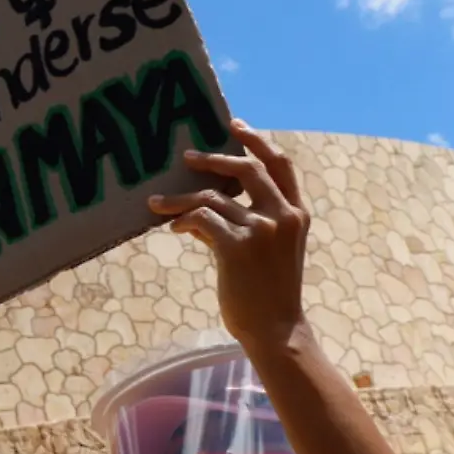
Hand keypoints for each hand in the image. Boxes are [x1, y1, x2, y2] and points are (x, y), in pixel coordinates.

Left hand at [148, 120, 310, 349]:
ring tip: (157, 202)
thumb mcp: (264, 252)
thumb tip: (198, 213)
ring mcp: (262, 230)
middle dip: (214, 158)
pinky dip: (182, 220)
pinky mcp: (238, 246)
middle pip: (248, 168)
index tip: (234, 125)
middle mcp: (283, 216)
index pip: (281, 165)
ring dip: (180, 198)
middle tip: (187, 157)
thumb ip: (240, 225)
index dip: (257, 140)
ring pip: (213, 197)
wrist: (275, 329)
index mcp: (296, 214)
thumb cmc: (268, 293)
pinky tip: (173, 228)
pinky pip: (201, 220)